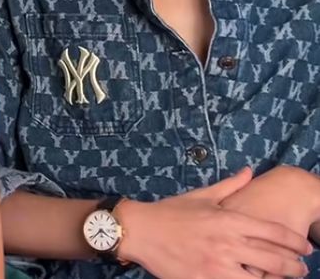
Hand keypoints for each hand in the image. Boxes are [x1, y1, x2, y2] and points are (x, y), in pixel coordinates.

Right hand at [117, 167, 311, 278]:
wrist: (138, 231)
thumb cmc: (170, 212)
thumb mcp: (200, 196)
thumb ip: (230, 186)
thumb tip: (250, 172)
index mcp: (229, 220)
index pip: (274, 232)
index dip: (295, 242)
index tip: (305, 247)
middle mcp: (227, 244)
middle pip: (275, 260)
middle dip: (295, 267)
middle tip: (302, 269)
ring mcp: (217, 266)